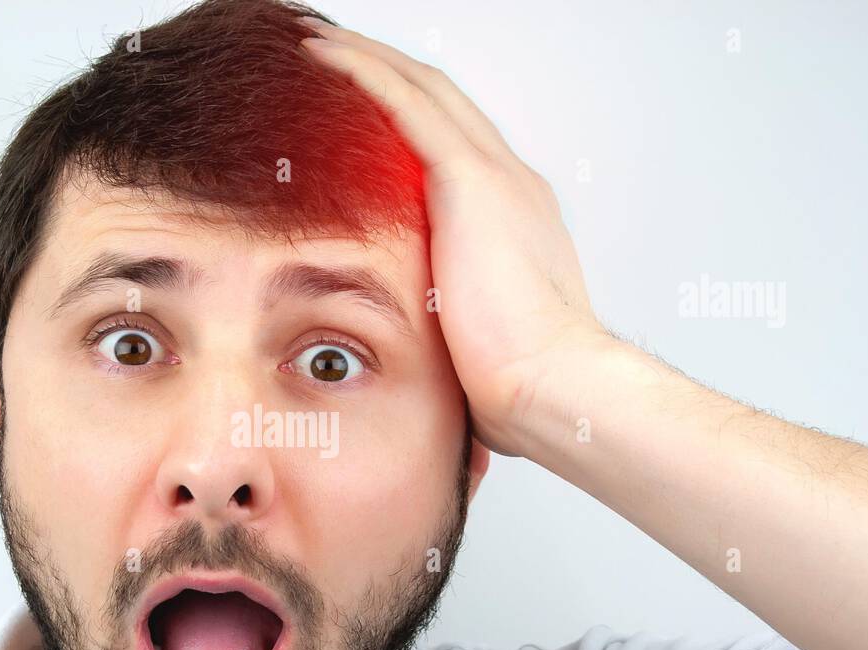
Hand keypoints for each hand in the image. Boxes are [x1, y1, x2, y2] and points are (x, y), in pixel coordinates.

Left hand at [297, 16, 614, 455]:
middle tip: (333, 55)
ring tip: (316, 43)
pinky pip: (408, 105)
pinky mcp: (471, 181)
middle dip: (387, 71)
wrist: (551, 387)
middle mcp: (510, 184)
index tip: (362, 113)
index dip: (409, 117)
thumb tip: (417, 351)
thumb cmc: (516, 383)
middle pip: (440, 102)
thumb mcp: (471, 339)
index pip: (453, 146)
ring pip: (423, 89)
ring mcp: (495, 177)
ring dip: (368, 60)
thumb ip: (444, 319)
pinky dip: (365, 73)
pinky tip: (325, 57)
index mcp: (512, 218)